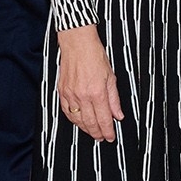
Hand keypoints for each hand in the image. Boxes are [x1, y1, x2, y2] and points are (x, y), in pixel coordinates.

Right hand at [57, 23, 123, 142]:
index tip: (111, 137)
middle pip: (90, 123)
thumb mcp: (111, 76)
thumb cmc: (94, 55)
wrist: (77, 43)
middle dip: (97, 133)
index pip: (104, 119)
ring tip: (92, 132)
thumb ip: (114, 99)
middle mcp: (83, 96)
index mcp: (97, 92)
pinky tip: (79, 122)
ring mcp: (70, 95)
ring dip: (85, 129)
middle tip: (102, 137)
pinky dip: (73, 120)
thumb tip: (118, 114)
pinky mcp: (62, 91)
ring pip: (78, 120)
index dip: (108, 131)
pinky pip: (67, 112)